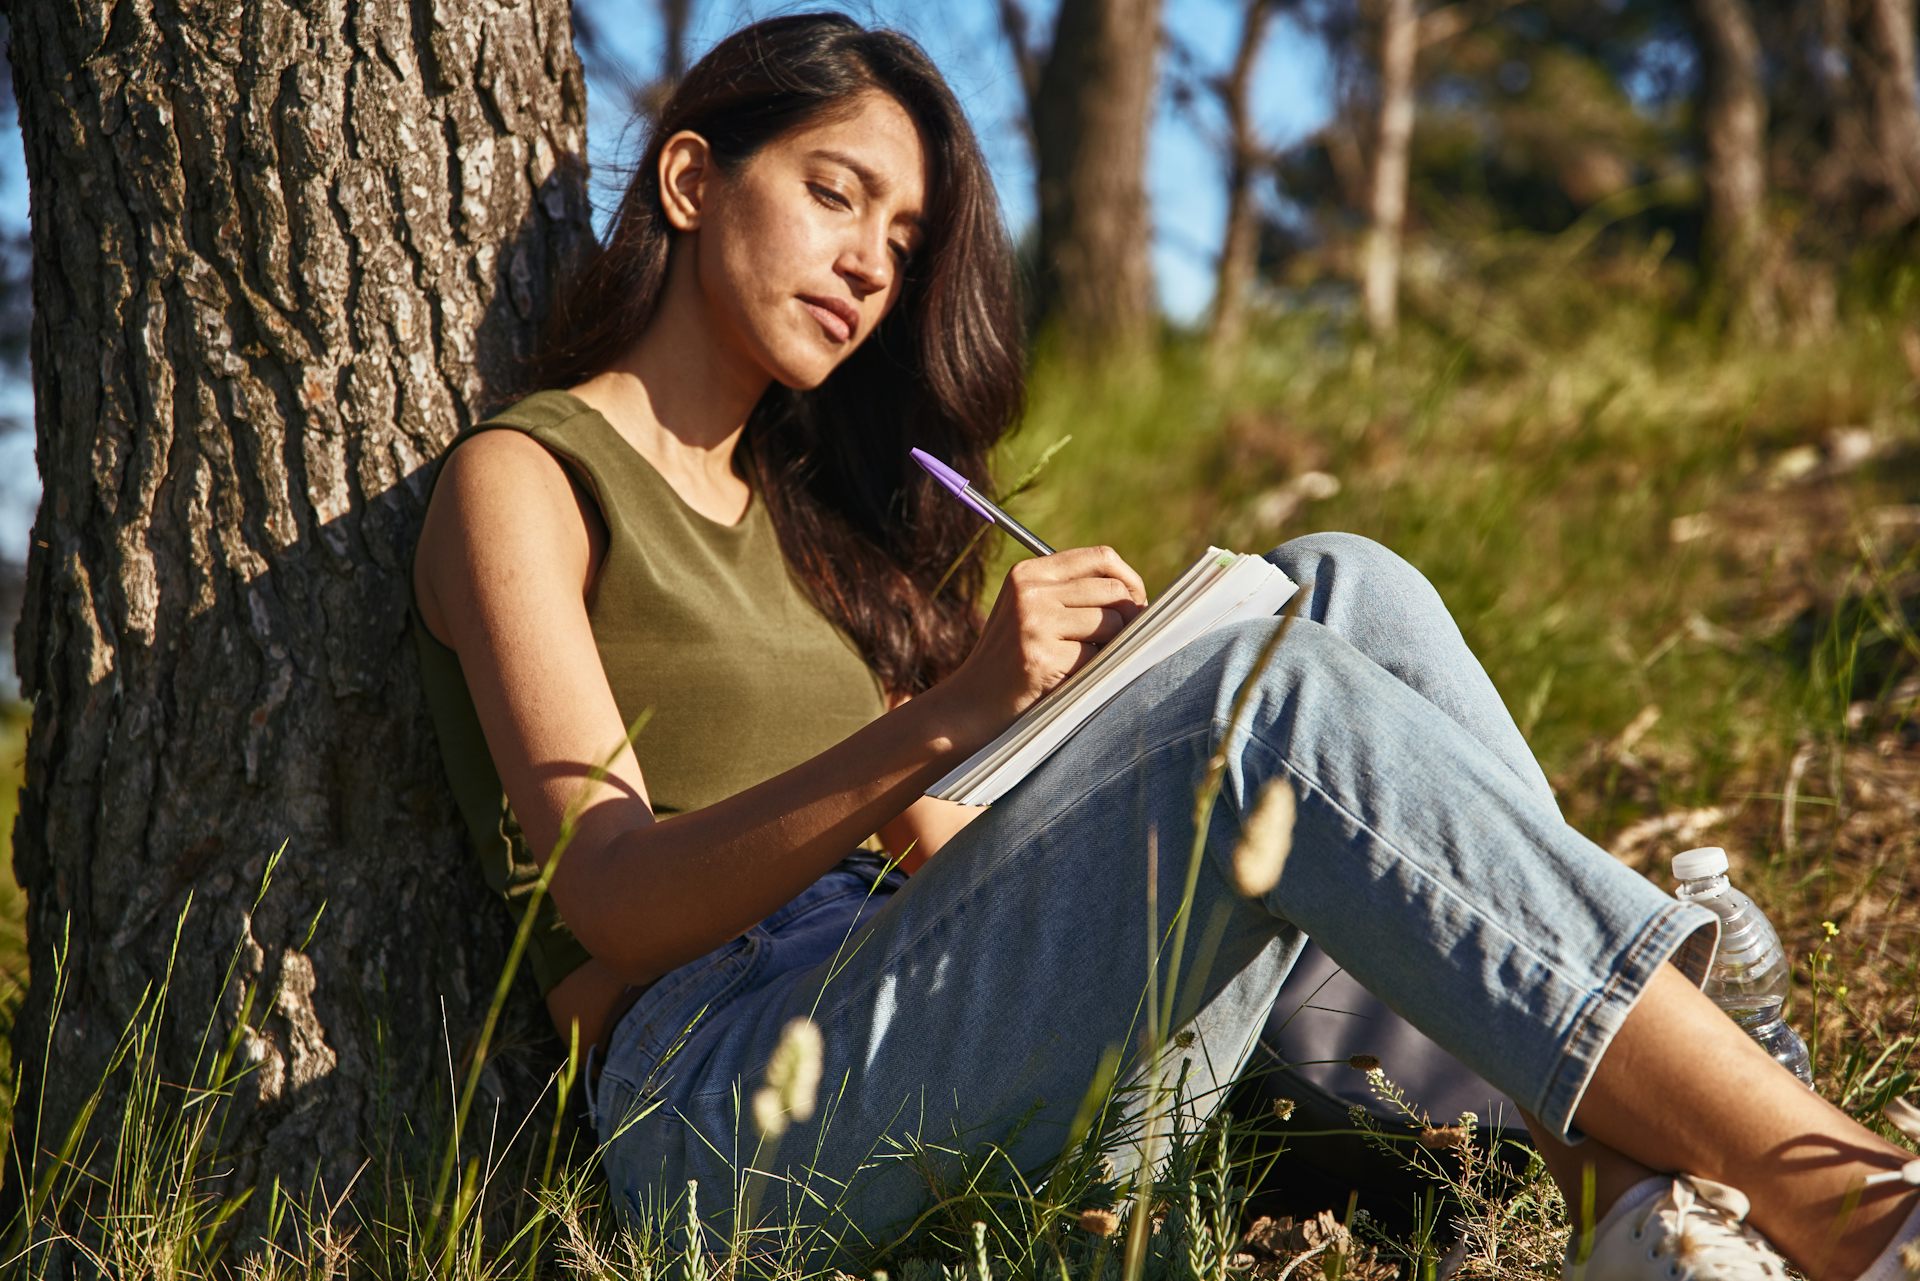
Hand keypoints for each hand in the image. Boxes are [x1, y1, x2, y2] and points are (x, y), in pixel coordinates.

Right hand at [943, 545, 1147, 744]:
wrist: (969, 705)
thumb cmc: (1010, 660)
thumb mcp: (1031, 612)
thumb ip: (1071, 593)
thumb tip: (1137, 594)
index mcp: (1028, 573)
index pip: (1101, 557)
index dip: (1129, 580)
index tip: (1136, 604)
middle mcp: (1030, 591)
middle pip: (1113, 591)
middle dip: (1128, 618)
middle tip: (1118, 641)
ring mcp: (1034, 623)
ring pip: (1111, 624)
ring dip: (1111, 647)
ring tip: (1084, 661)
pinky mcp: (1042, 657)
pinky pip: (1097, 658)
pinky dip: (1093, 672)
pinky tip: (1068, 679)